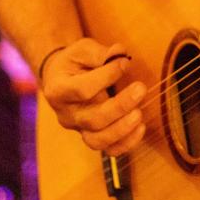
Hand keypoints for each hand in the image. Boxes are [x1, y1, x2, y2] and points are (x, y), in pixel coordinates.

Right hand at [41, 38, 146, 155]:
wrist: (61, 80)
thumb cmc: (73, 62)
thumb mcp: (81, 50)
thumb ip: (100, 53)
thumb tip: (120, 53)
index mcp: (58, 90)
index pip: (82, 89)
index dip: (106, 77)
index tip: (125, 63)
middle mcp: (66, 114)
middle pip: (93, 119)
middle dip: (120, 106)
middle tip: (141, 89)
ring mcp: (78, 129)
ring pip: (98, 141)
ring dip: (123, 129)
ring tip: (140, 114)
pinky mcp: (91, 136)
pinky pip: (108, 149)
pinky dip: (126, 143)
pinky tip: (141, 127)